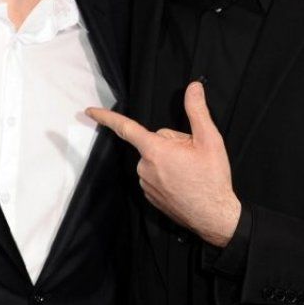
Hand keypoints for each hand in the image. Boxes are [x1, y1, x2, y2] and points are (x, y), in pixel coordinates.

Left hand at [87, 81, 240, 246]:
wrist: (214, 217)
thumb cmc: (212, 178)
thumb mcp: (209, 140)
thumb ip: (197, 110)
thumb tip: (193, 87)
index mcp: (155, 150)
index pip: (126, 128)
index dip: (106, 117)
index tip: (88, 111)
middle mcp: (145, 167)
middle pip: (153, 142)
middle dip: (170, 144)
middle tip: (192, 156)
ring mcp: (146, 183)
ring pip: (154, 159)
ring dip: (169, 160)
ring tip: (191, 171)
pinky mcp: (150, 196)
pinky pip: (155, 175)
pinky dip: (168, 175)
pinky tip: (184, 182)